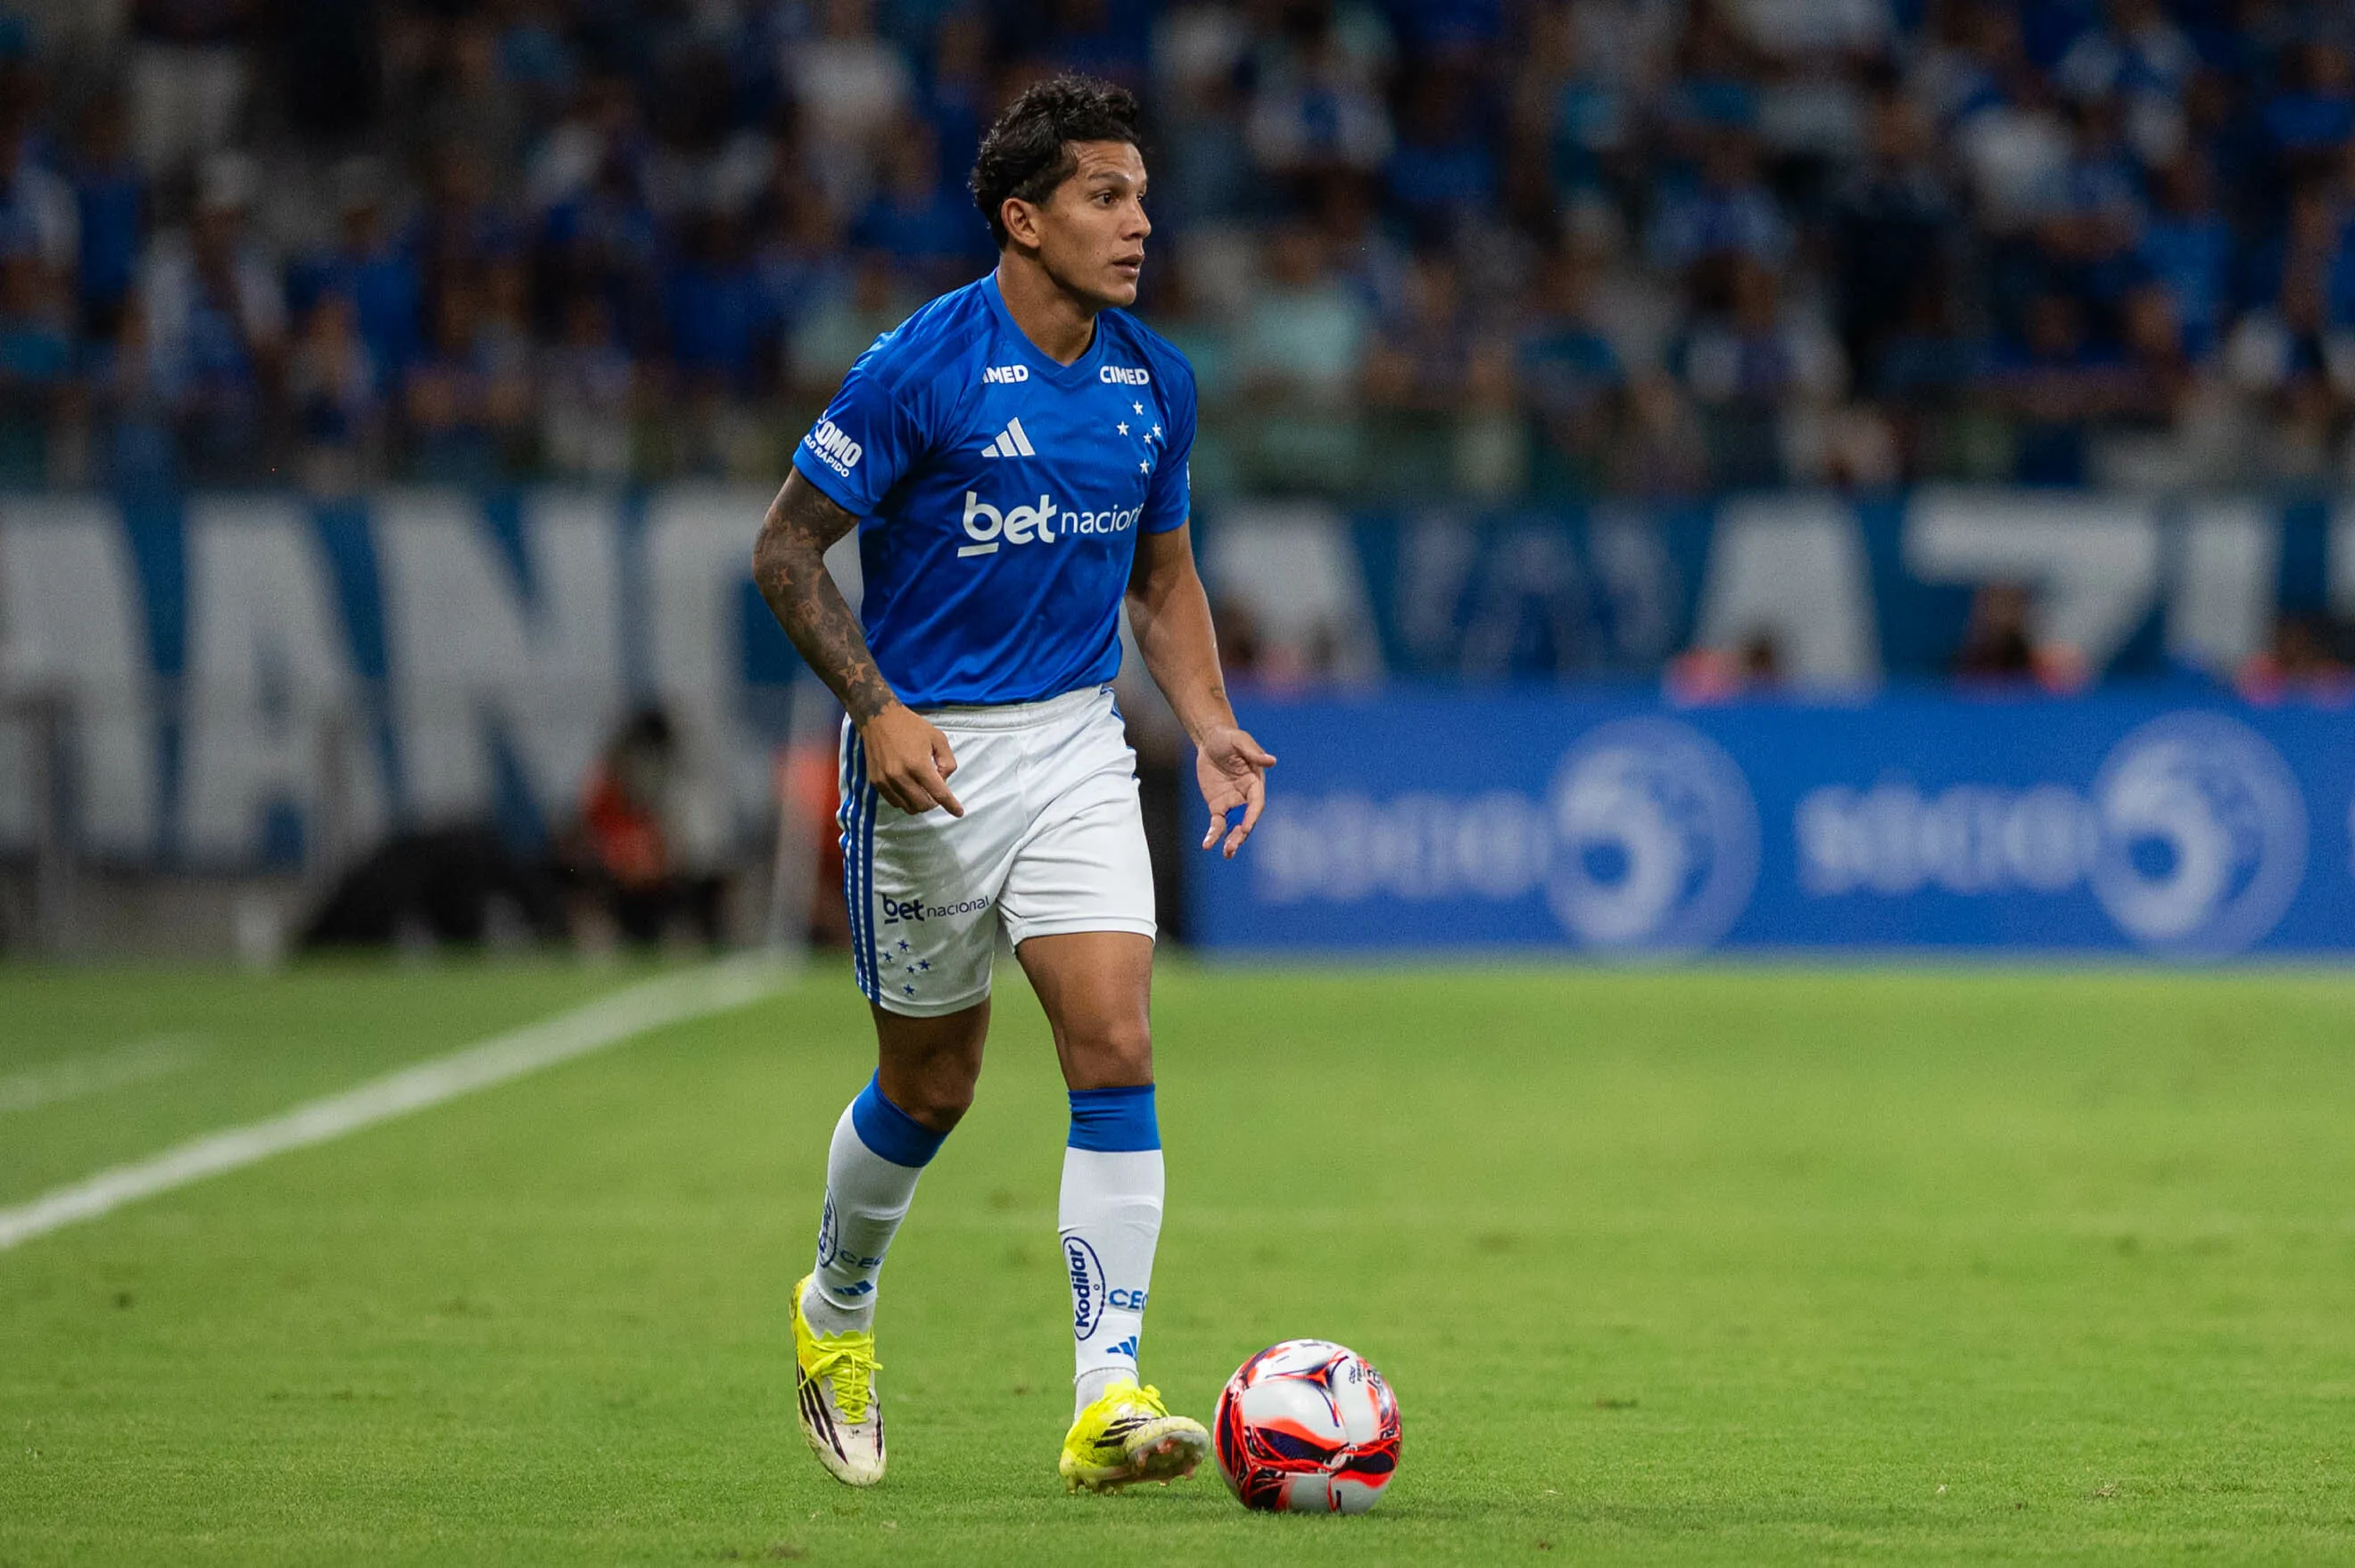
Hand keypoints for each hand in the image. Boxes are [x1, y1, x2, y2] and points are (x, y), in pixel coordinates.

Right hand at [859, 703, 963, 815]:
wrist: (878, 718)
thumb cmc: (911, 726)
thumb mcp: (938, 738)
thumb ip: (947, 761)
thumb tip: (943, 781)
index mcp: (918, 764)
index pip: (938, 793)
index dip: (951, 805)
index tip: (959, 812)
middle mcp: (900, 776)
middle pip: (923, 805)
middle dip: (934, 803)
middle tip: (935, 791)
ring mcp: (886, 781)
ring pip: (908, 807)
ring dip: (919, 803)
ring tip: (922, 789)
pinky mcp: (876, 782)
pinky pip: (894, 802)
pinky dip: (905, 800)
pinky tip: (909, 788)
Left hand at [1195, 724, 1275, 857]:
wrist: (1211, 740)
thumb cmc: (1229, 738)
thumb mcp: (1240, 741)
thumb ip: (1254, 753)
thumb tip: (1271, 761)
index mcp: (1255, 783)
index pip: (1256, 803)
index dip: (1252, 815)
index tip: (1245, 827)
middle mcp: (1246, 797)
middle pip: (1246, 819)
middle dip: (1241, 834)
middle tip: (1233, 847)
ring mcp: (1232, 803)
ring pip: (1233, 826)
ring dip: (1231, 840)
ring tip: (1227, 854)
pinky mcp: (1218, 806)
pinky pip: (1217, 823)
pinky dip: (1213, 835)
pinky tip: (1208, 844)